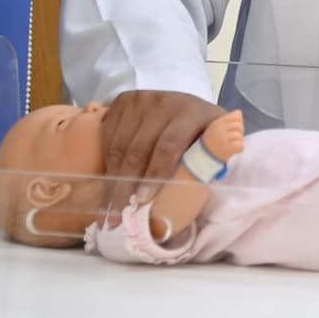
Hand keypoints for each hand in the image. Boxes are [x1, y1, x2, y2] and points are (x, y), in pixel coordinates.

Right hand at [97, 89, 224, 211]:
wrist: (188, 104)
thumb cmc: (202, 133)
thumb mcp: (214, 144)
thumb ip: (207, 165)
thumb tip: (192, 202)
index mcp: (191, 114)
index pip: (168, 146)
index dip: (154, 174)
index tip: (141, 201)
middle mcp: (163, 103)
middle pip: (138, 149)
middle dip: (125, 186)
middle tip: (116, 217)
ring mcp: (140, 100)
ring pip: (119, 146)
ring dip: (111, 180)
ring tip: (106, 209)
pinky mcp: (122, 102)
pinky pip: (107, 137)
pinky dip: (105, 163)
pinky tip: (105, 184)